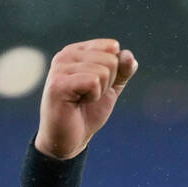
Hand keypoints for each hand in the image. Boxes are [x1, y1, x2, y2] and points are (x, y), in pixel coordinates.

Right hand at [35, 39, 137, 159]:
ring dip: (100, 92)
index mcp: (77, 51)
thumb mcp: (111, 88)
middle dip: (108, 83)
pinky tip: (79, 102)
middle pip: (110, 60)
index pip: (112, 47)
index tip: (98, 85)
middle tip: (90, 96)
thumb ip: (123, 70)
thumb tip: (129, 55)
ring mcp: (60, 68)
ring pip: (103, 72)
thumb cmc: (88, 111)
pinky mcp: (58, 83)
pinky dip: (93, 97)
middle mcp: (65, 55)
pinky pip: (93, 82)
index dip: (115, 72)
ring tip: (83, 99)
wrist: (70, 137)